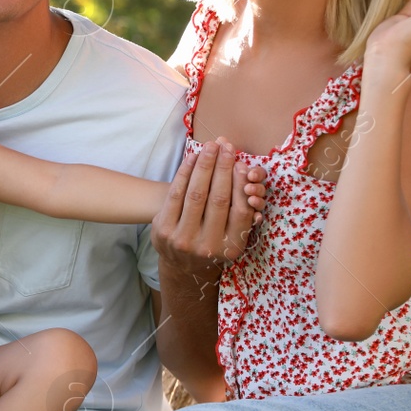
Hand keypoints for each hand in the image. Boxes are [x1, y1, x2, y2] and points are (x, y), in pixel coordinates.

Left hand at [151, 140, 263, 277]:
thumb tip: (248, 173)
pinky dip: (185, 173)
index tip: (243, 163)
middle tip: (227, 146)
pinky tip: (192, 157)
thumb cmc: (213, 242)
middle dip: (223, 168)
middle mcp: (208, 247)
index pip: (241, 210)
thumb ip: (243, 212)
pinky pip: (176, 194)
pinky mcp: (163, 231)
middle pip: (219, 199)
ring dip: (204, 165)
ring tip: (211, 146)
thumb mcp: (233, 237)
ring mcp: (183, 240)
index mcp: (231, 248)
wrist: (182, 265)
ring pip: (196, 194)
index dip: (241, 184)